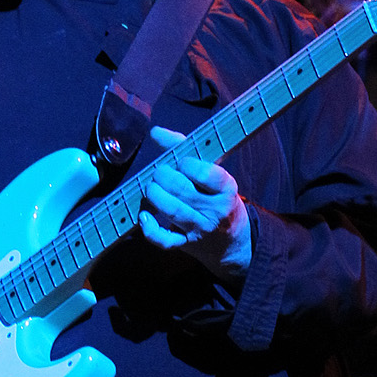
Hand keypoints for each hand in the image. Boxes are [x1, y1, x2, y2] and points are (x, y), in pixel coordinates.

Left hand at [138, 127, 252, 282]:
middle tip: (160, 174)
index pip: (206, 173)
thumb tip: (155, 132)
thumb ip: (184, 149)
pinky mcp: (186, 244)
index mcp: (226, 188)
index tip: (181, 162)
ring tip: (151, 189)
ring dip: (154, 195)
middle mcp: (215, 209)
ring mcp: (200, 228)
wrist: (232, 242)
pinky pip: (165, 240)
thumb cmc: (217, 198)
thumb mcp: (213, 173)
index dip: (187, 164)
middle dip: (163, 176)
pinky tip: (144, 216)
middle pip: (181, 189)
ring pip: (172, 210)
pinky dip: (150, 229)